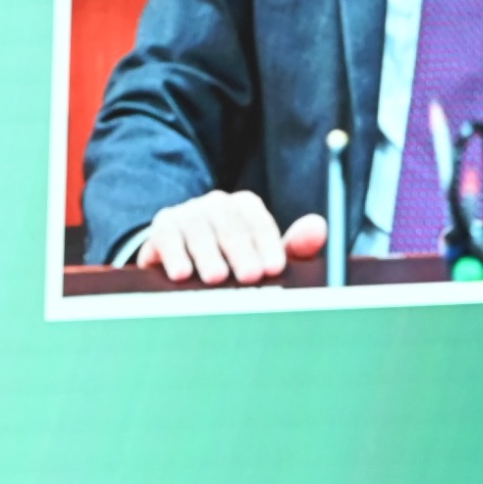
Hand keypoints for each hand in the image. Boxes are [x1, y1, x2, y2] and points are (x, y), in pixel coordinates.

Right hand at [138, 192, 328, 284]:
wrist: (183, 260)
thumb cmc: (232, 262)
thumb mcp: (264, 256)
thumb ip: (294, 247)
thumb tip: (319, 228)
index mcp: (244, 207)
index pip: (258, 220)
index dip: (268, 244)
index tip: (275, 268)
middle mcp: (216, 205)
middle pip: (230, 224)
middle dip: (241, 251)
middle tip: (251, 276)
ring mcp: (188, 214)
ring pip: (199, 231)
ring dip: (208, 255)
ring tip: (217, 278)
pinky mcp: (162, 228)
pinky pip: (168, 238)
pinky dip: (174, 256)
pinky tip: (181, 274)